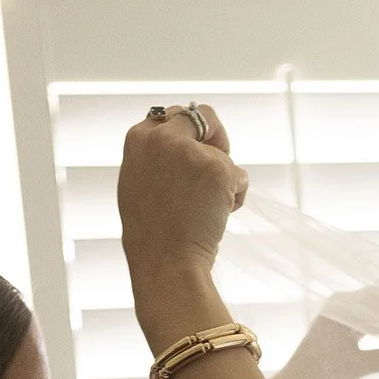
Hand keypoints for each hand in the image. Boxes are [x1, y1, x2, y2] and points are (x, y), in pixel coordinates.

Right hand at [118, 104, 249, 284]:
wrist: (165, 262)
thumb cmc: (151, 234)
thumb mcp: (138, 182)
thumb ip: (156, 157)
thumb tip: (179, 142)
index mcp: (138, 138)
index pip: (172, 117)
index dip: (188, 136)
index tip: (192, 156)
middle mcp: (163, 137)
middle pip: (202, 115)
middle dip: (215, 138)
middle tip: (216, 169)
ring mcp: (191, 151)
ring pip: (224, 153)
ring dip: (223, 179)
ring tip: (205, 210)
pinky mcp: (218, 168)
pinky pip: (240, 176)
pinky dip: (235, 197)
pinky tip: (217, 216)